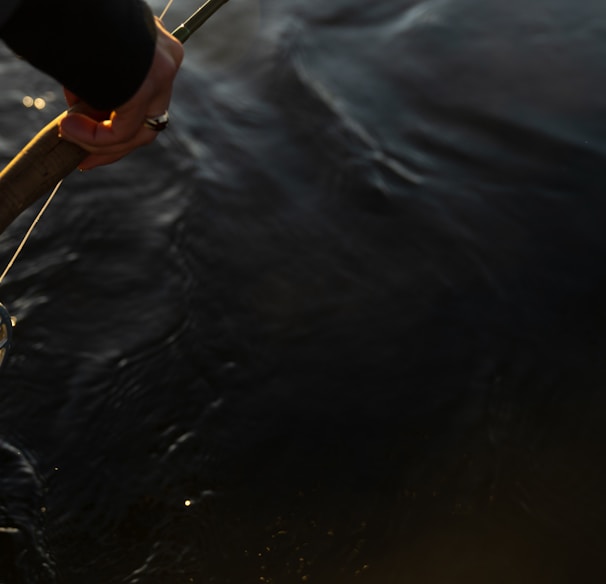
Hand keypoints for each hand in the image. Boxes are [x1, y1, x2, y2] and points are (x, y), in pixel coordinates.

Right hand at [58, 17, 183, 169]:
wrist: (75, 4)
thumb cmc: (78, 23)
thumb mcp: (97, 59)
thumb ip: (102, 88)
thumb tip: (83, 116)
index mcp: (158, 53)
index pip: (148, 102)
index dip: (120, 127)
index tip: (92, 139)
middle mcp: (167, 63)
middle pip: (148, 123)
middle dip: (113, 146)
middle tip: (84, 158)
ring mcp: (162, 76)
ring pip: (139, 132)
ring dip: (100, 143)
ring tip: (67, 134)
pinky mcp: (147, 87)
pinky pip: (123, 131)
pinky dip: (95, 137)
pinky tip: (69, 128)